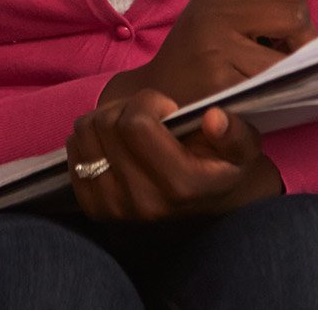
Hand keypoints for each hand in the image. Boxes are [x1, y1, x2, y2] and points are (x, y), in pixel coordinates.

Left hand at [66, 89, 282, 221]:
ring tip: (133, 126)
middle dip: (127, 106)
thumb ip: (235, 134)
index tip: (168, 108)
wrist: (203, 215)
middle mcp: (141, 200)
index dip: (149, 101)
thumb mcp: (244, 152)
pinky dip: (91, 137)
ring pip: (84, 132)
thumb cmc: (222, 172)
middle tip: (150, 114)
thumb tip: (213, 117)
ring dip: (107, 117)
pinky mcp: (92, 208)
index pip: (136, 124)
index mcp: (180, 185)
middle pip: (106, 124)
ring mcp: (112, 207)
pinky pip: (73, 151)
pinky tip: (117, 143)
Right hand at [103, 0, 317, 106]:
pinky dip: (275, 93)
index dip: (300, 18)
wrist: (154, 98)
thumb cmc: (200, 57)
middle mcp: (213, 13)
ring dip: (291, 73)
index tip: (287, 39)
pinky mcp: (217, 84)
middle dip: (303, 42)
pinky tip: (259, 97)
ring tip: (270, 80)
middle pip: (295, 16)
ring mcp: (213, 48)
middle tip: (286, 62)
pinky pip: (270, 86)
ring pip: (287, 55)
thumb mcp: (230, 17)